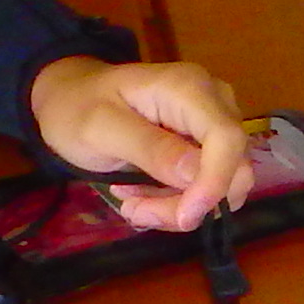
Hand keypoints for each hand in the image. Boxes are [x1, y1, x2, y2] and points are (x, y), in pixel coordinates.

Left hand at [27, 57, 253, 231]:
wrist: (71, 97)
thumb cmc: (79, 108)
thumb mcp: (101, 128)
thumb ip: (149, 148)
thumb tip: (197, 174)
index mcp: (188, 88)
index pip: (227, 138)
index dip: (214, 182)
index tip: (183, 216)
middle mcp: (214, 102)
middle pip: (233, 166)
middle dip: (190, 202)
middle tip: (137, 210)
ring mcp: (213, 124)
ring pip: (225, 184)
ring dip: (180, 206)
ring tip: (132, 202)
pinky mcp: (207, 146)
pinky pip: (209, 185)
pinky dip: (179, 201)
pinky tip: (143, 194)